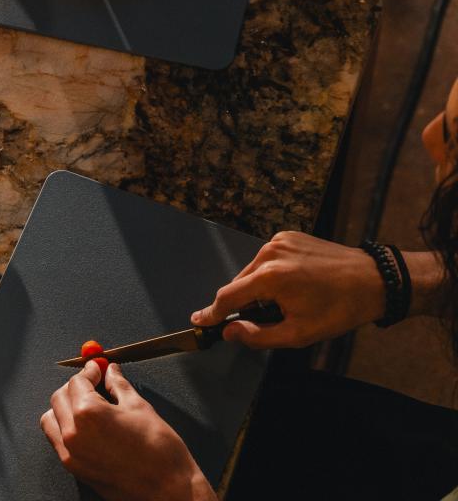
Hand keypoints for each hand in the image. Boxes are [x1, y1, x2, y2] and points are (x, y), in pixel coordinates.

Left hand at [40, 362, 214, 500]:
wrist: (169, 489)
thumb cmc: (159, 451)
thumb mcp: (139, 407)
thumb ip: (118, 385)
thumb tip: (110, 372)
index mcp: (88, 414)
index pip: (77, 382)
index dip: (88, 371)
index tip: (96, 368)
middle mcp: (73, 433)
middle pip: (60, 397)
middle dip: (75, 387)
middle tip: (93, 382)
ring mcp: (71, 453)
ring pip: (52, 419)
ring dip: (64, 407)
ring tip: (85, 404)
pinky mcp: (74, 469)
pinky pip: (57, 441)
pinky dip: (64, 428)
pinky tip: (83, 425)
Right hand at [191, 231, 385, 347]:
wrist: (374, 280)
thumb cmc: (340, 308)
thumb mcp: (300, 333)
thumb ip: (258, 335)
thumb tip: (230, 332)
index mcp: (270, 277)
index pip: (228, 297)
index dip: (211, 312)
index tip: (198, 321)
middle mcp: (269, 253)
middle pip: (239, 283)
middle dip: (244, 303)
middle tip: (264, 320)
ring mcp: (279, 241)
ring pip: (252, 271)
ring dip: (258, 288)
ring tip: (287, 302)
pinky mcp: (289, 237)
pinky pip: (267, 259)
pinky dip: (270, 274)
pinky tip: (293, 285)